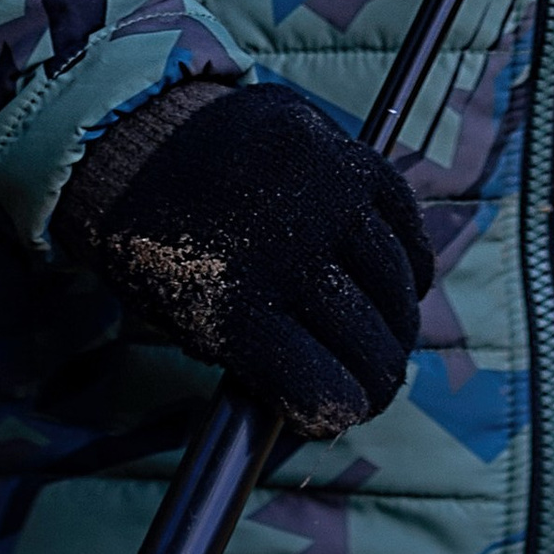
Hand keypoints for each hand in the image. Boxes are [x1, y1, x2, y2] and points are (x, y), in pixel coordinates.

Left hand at [55, 82, 434, 439]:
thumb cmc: (159, 243)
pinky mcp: (348, 157)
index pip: (324, 391)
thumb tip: (335, 403)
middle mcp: (287, 253)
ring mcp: (325, 199)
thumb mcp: (186, 316)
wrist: (141, 139)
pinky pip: (407, 223)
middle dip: (379, 379)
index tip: (345, 413)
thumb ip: (257, 360)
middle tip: (377, 385)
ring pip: (397, 288)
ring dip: (399, 322)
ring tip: (390, 334)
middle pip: (370, 347)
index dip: (341, 414)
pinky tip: (404, 281)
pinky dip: (412, 261)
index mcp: (233, 307)